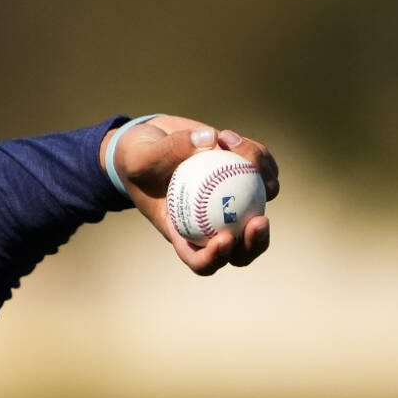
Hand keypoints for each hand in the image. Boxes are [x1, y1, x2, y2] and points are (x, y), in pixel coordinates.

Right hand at [102, 115, 279, 274]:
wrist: (151, 138)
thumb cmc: (136, 157)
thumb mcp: (140, 157)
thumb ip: (168, 151)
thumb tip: (210, 139)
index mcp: (182, 232)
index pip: (200, 260)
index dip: (215, 258)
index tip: (223, 239)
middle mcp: (210, 223)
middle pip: (241, 247)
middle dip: (256, 241)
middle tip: (259, 220)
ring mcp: (231, 202)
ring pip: (260, 206)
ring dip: (261, 181)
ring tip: (238, 149)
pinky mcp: (243, 177)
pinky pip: (261, 173)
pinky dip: (254, 156)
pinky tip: (230, 137)